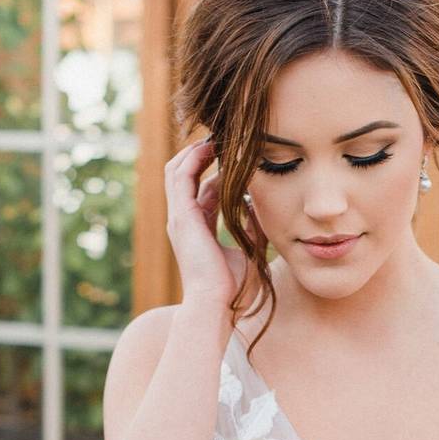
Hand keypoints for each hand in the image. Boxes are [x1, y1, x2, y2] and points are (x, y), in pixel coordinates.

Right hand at [164, 137, 266, 307]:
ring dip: (194, 151)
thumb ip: (254, 228)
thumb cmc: (235, 287)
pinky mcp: (181, 216)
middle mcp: (184, 221)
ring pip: (177, 171)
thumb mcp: (250, 249)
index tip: (237, 158)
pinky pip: (180, 177)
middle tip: (223, 139)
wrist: (217, 303)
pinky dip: (192, 159)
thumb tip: (262, 208)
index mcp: (199, 230)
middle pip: (185, 177)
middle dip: (200, 155)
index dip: (217, 174)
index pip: (203, 192)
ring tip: (215, 136)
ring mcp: (179, 218)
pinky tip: (209, 147)